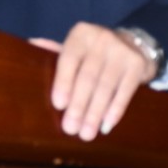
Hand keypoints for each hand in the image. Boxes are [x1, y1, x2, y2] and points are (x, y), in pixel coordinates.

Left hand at [29, 22, 156, 140]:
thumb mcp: (76, 46)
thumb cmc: (94, 51)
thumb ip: (56, 51)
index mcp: (81, 34)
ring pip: (105, 88)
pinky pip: (124, 92)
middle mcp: (101, 39)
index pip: (68, 59)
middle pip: (87, 77)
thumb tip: (30, 44)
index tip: (58, 105)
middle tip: (70, 129)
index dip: (63, 82)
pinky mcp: (137, 65)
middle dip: (78, 106)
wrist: (134, 44)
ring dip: (94, 113)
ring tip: (86, 134)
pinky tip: (106, 126)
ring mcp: (122, 51)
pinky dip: (114, 111)